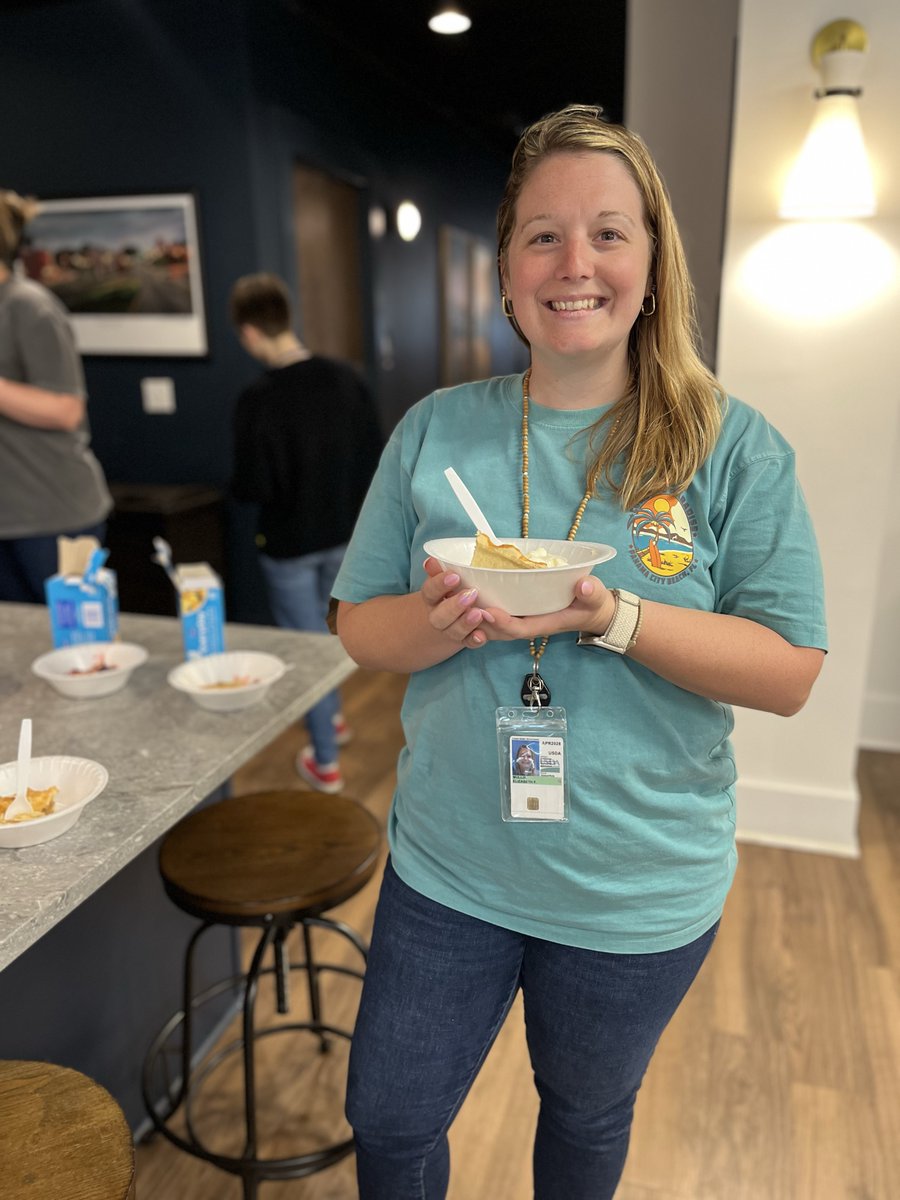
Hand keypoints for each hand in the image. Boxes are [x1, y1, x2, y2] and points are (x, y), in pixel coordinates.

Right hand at [421, 557, 495, 647]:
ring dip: (465, 623)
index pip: (430, 591)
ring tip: (479, 613)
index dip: (438, 585)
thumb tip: (430, 560)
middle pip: (438, 617)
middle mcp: (440, 616)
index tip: (454, 576)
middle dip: (453, 606)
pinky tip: (481, 635)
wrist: (462, 613)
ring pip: (453, 632)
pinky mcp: (467, 639)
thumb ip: (441, 570)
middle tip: (472, 594)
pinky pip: (469, 643)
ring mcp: (452, 630)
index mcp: (434, 597)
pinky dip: (474, 640)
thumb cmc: (459, 588)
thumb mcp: (451, 578)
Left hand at [421, 559, 614, 648]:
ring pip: (479, 618)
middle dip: (470, 613)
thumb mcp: (594, 598)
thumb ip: (590, 593)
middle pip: (489, 625)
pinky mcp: (505, 609)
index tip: (487, 611)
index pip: (516, 629)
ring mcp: (510, 617)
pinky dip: (463, 598)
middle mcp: (520, 623)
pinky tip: (446, 580)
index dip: (500, 623)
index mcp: (539, 624)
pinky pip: (479, 609)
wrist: (587, 611)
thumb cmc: (590, 603)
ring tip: (441, 582)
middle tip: (452, 594)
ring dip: (460, 603)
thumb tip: (584, 585)